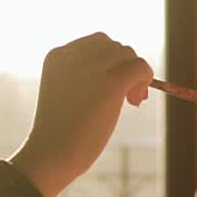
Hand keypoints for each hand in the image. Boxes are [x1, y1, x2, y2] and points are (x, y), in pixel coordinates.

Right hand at [9, 32, 153, 196]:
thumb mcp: (65, 93)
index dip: (108, 61)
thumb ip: (83, 75)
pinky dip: (144, 79)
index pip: (94, 43)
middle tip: (125, 95)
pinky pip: (140, 67)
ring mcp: (91, 67)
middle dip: (122, 66)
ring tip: (129, 101)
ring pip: (128, 54)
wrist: (51, 154)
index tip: (108, 85)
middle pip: (112, 45)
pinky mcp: (111, 82)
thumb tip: (124, 67)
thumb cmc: (58, 131)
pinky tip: (135, 100)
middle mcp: (72, 55)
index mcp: (56, 56)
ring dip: (134, 74)